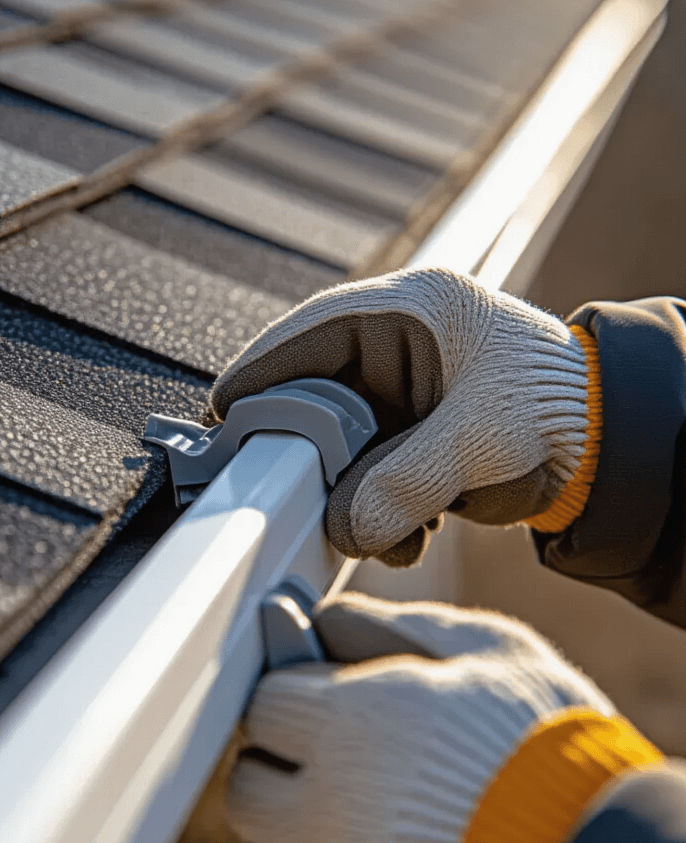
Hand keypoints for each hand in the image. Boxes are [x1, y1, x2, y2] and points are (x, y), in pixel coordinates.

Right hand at [211, 269, 594, 565]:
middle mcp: (407, 342)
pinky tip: (406, 531)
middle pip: (321, 392)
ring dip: (351, 490)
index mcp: (417, 311)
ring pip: (345, 439)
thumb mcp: (477, 444)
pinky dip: (379, 503)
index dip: (264, 373)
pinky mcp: (422, 428)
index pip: (313, 334)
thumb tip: (344, 525)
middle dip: (314, 452)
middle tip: (292, 492)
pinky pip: (374, 465)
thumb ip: (402, 484)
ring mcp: (414, 386)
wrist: (616, 444)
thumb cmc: (564, 412)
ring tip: (373, 528)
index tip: (226, 413)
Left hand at [227, 593, 614, 842]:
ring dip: (293, 839)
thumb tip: (326, 619)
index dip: (300, 700)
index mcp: (343, 721)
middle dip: (287, 769)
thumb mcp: (485, 653)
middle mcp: (315, 802)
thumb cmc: (547, 749)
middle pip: (249, 781)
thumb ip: (393, 628)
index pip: (267, 703)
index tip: (332, 707)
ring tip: (364, 831)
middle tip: (345, 768)